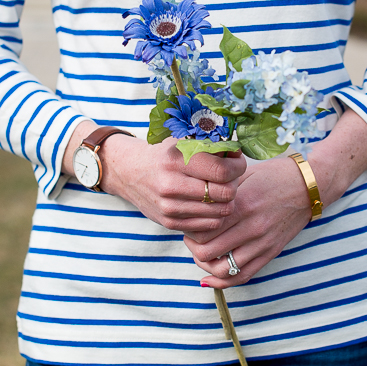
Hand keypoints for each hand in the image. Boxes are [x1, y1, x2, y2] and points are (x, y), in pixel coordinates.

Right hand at [62, 121, 245, 233]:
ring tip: (219, 188)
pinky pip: (209, 225)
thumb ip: (210, 145)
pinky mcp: (170, 223)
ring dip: (226, 200)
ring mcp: (170, 207)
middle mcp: (171, 185)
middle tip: (230, 177)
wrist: (128, 172)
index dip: (238, 167)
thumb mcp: (182, 140)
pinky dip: (215, 214)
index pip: (223, 171)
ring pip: (220, 212)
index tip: (237, 162)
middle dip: (234, 184)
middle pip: (225, 193)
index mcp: (176, 160)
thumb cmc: (162, 153)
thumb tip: (237, 152)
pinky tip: (209, 202)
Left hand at [183, 108, 366, 286]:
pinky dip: (223, 281)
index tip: (188, 221)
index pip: (203, 228)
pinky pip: (243, 276)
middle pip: (208, 251)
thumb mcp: (245, 174)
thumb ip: (221, 188)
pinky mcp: (271, 252)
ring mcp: (262, 243)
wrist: (309, 186)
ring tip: (202, 255)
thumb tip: (195, 196)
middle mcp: (252, 227)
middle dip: (193, 247)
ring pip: (223, 269)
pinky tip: (210, 277)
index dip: (189, 228)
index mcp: (242, 205)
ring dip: (206, 265)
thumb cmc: (275, 175)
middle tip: (192, 238)